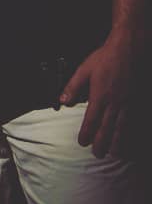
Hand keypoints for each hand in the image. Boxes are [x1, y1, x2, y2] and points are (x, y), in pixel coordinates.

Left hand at [60, 32, 138, 157]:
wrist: (130, 48)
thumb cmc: (106, 58)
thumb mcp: (84, 69)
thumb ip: (72, 86)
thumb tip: (62, 101)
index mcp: (100, 96)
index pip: (91, 120)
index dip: (86, 133)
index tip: (82, 143)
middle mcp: (116, 103)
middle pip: (108, 128)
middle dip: (102, 143)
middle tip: (98, 155)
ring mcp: (129, 103)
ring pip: (123, 128)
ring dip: (118, 142)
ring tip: (115, 154)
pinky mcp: (139, 100)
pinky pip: (135, 120)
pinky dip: (132, 132)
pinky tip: (130, 138)